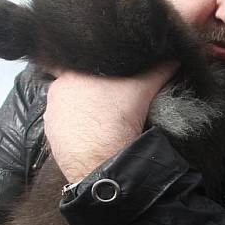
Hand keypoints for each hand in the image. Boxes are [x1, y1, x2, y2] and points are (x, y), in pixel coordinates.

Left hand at [44, 61, 177, 182]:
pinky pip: (66, 125)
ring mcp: (52, 115)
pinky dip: (79, 127)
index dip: (101, 70)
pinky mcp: (53, 136)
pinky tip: (95, 132)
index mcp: (72, 73)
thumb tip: (172, 59)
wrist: (101, 165)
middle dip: (92, 89)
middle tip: (112, 97)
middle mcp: (56, 92)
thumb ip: (157, 71)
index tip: (113, 77)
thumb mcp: (143, 91)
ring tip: (105, 116)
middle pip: (77, 84)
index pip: (84, 63)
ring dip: (84, 108)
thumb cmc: (117, 123)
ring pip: (71, 106)